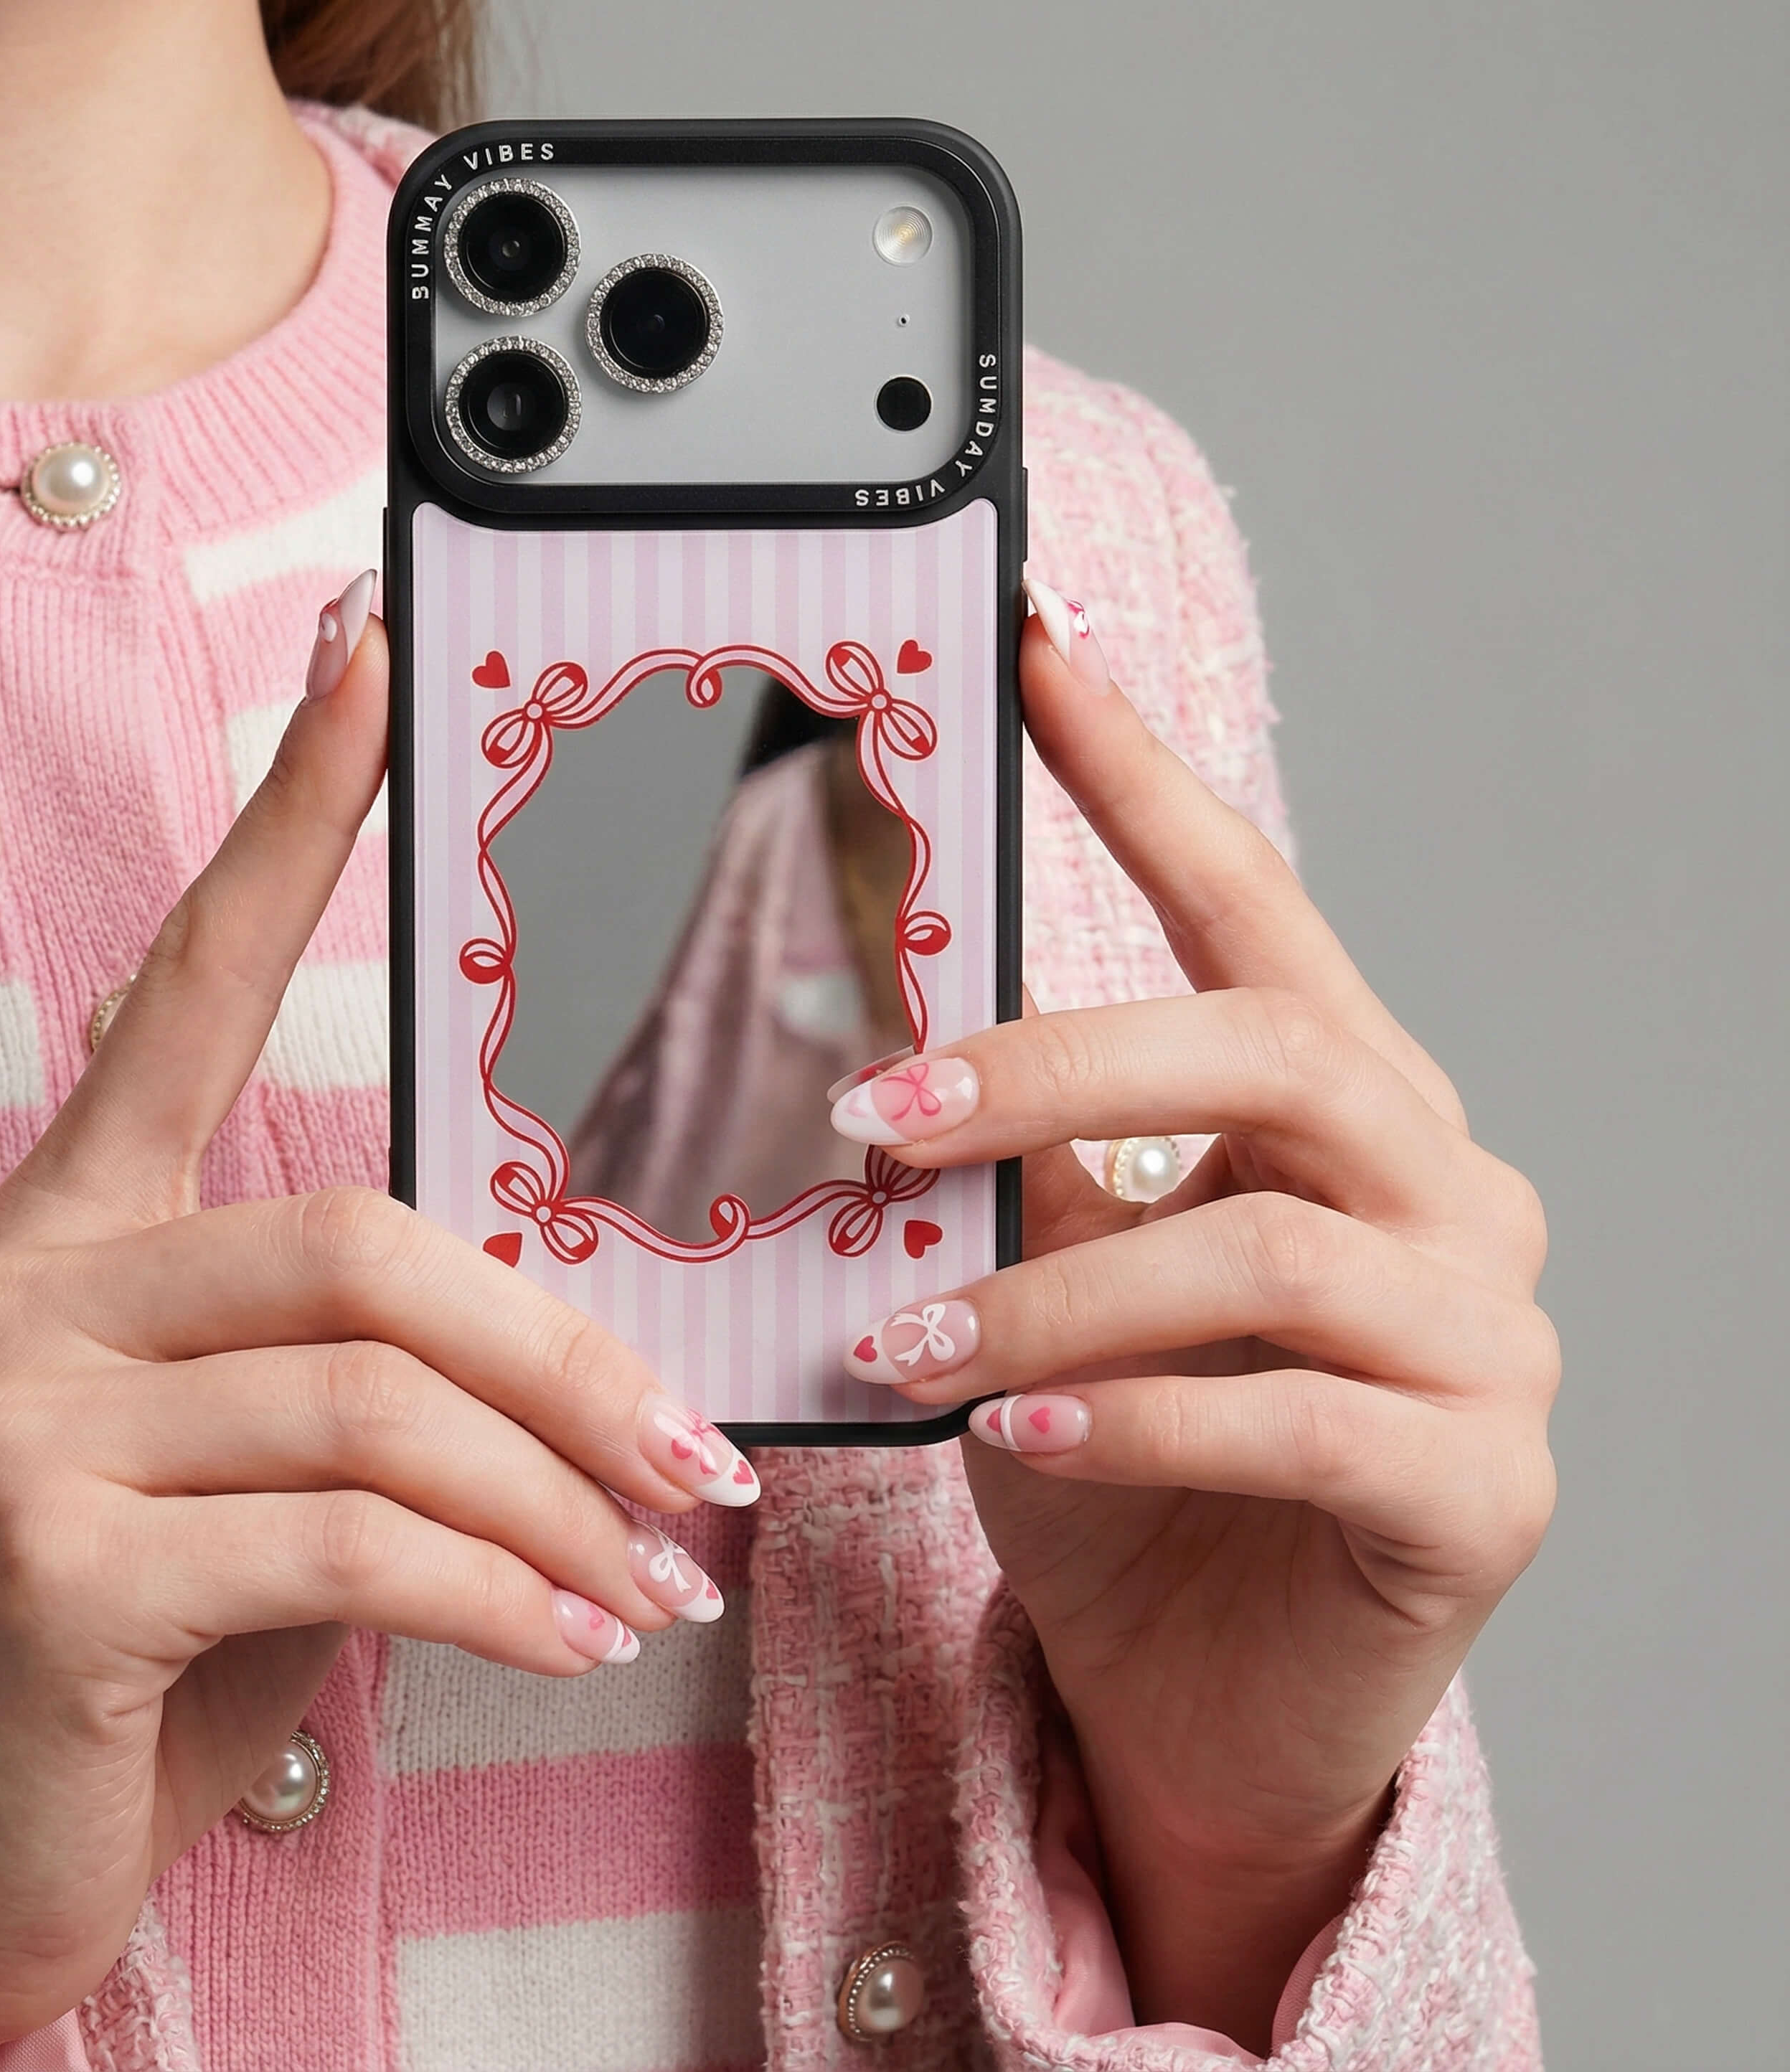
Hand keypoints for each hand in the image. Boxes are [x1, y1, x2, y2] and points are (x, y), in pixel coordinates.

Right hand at [0, 585, 752, 2059]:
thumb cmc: (155, 1620)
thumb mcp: (263, 1460)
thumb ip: (367, 1353)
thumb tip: (568, 1311)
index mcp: (79, 1222)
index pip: (194, 986)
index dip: (289, 821)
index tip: (365, 662)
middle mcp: (23, 1282)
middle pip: (364, 1243)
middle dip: (566, 1360)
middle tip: (702, 1456)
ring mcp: (14, 1417)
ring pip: (375, 1398)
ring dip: (557, 1497)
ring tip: (661, 1572)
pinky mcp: (47, 1564)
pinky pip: (350, 1543)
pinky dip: (501, 1591)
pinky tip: (575, 1638)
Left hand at [833, 584, 1555, 2046]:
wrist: (1202, 1702)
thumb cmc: (1113, 1473)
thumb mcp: (1046, 1285)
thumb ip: (1016, 1164)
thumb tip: (864, 1050)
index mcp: (1345, 1104)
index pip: (1248, 902)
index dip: (1141, 775)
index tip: (1034, 650)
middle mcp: (1445, 1189)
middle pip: (1269, 1047)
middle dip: (1054, 1067)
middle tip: (873, 1111)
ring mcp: (1489, 1340)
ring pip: (1265, 1248)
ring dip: (1049, 1295)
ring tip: (898, 1342)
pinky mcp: (1484, 1490)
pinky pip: (1295, 1425)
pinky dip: (1130, 1423)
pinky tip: (1008, 1437)